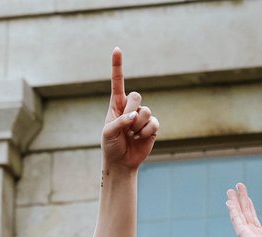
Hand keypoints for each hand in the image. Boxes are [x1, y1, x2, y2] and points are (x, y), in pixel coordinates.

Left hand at [100, 48, 158, 172]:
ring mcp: (142, 116)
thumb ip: (119, 122)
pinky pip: (153, 123)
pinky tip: (140, 138)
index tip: (117, 49)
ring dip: (137, 126)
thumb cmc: (111, 145)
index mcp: (116, 104)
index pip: (118, 82)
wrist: (121, 162)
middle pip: (136, 96)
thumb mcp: (108, 133)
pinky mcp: (152, 126)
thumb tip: (135, 116)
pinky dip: (146, 132)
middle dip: (130, 112)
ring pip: (145, 111)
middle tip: (125, 126)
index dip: (118, 66)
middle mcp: (130, 107)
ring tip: (131, 135)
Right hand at [226, 182, 261, 236]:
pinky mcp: (243, 234)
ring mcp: (246, 234)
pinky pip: (236, 218)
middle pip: (245, 212)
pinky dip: (233, 209)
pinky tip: (229, 201)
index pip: (253, 219)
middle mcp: (251, 234)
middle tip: (237, 187)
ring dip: (234, 201)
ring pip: (239, 214)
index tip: (246, 198)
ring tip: (230, 190)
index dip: (249, 207)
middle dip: (241, 200)